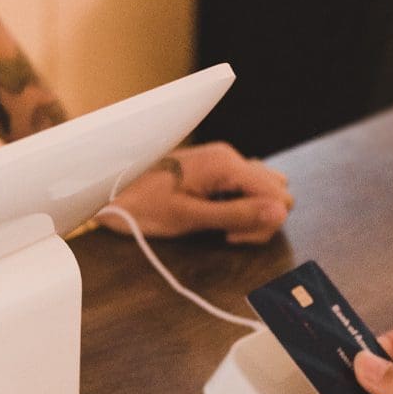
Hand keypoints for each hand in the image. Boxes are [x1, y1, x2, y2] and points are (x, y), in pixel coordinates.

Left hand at [97, 142, 292, 241]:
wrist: (111, 192)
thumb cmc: (144, 206)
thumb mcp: (190, 217)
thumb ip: (237, 215)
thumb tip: (281, 213)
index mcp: (226, 164)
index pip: (278, 195)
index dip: (263, 222)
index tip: (231, 236)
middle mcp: (230, 157)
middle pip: (277, 192)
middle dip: (260, 219)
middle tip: (226, 234)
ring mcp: (224, 162)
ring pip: (264, 190)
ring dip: (251, 213)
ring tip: (220, 226)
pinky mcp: (216, 171)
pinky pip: (246, 187)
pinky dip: (240, 205)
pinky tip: (217, 216)